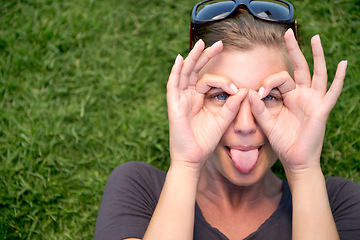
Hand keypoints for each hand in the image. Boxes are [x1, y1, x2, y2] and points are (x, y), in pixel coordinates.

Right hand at [166, 40, 246, 169]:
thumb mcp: (223, 121)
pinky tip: (181, 59)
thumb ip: (232, 106)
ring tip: (201, 44)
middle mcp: (189, 97)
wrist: (193, 159)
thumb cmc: (206, 141)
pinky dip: (176, 72)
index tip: (237, 88)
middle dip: (206, 56)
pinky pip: (173, 85)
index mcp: (199, 100)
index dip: (224, 80)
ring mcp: (180, 100)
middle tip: (219, 43)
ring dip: (192, 58)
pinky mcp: (174, 106)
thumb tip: (245, 90)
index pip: (209, 81)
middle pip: (196, 71)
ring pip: (185, 73)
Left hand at [249, 29, 347, 175]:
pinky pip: (333, 92)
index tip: (258, 94)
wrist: (294, 160)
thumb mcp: (267, 123)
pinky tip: (343, 64)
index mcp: (287, 97)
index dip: (267, 83)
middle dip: (293, 51)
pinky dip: (339, 79)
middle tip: (287, 33)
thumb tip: (249, 91)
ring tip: (315, 39)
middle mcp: (301, 95)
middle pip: (298, 68)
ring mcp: (313, 101)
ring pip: (316, 73)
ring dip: (316, 56)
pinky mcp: (322, 109)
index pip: (279, 80)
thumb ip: (258, 109)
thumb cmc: (281, 142)